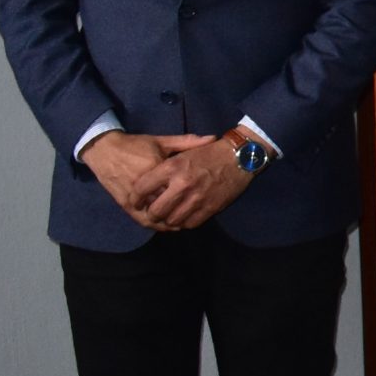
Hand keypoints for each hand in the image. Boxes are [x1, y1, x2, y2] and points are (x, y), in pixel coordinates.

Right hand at [81, 131, 215, 229]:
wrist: (104, 149)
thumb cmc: (136, 144)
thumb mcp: (161, 141)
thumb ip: (186, 142)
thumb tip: (213, 138)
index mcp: (156, 167)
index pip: (178, 185)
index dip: (193, 194)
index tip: (205, 196)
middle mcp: (144, 184)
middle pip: (167, 203)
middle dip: (182, 210)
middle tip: (197, 214)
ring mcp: (132, 195)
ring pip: (154, 215)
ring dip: (169, 222)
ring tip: (182, 223)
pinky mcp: (123, 203)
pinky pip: (140, 219)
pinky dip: (153, 224)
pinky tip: (164, 226)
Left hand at [130, 137, 252, 231]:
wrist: (240, 157)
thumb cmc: (210, 153)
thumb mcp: (184, 152)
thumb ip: (164, 166)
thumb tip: (146, 183)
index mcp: (172, 167)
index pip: (142, 188)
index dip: (135, 198)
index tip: (136, 201)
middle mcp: (182, 184)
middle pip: (155, 210)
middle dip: (151, 214)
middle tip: (152, 212)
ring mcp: (197, 198)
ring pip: (172, 220)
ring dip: (168, 220)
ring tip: (168, 215)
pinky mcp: (210, 208)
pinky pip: (190, 223)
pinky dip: (185, 223)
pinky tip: (184, 216)